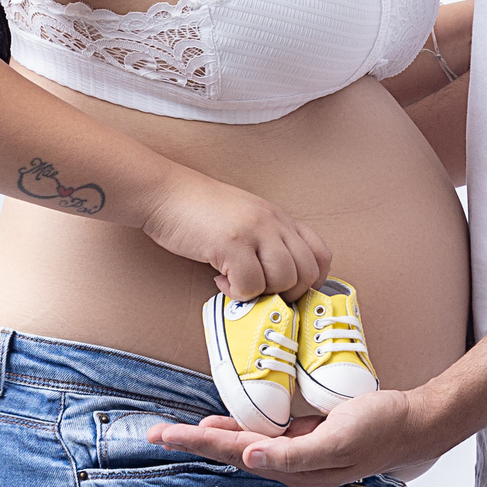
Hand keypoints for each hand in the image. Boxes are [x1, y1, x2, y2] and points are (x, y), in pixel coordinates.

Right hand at [142, 165, 330, 300]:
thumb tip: (281, 284)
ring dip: (261, 293)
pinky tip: (220, 280)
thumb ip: (268, 242)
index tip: (287, 292)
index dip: (312, 282)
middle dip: (286, 294)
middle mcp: (274, 222)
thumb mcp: (247, 219)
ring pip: (283, 281)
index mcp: (280, 218)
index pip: (321, 255)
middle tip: (259, 292)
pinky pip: (251, 285)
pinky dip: (236, 293)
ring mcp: (254, 231)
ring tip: (236, 283)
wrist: (165, 192)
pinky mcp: (231, 243)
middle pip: (307, 273)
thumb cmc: (201, 210)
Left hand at [151, 388, 439, 486]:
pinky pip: (265, 435)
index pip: (233, 453)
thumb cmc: (381, 428)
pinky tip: (231, 424)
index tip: (164, 435)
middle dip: (194, 442)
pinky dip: (241, 429)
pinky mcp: (309, 437)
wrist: (416, 423)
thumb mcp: (339, 438)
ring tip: (184, 431)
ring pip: (245, 445)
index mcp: (293, 466)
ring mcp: (299, 451)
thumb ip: (294, 451)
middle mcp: (290, 462)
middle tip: (156, 433)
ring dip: (214, 437)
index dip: (197, 442)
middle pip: (232, 451)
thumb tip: (250, 457)